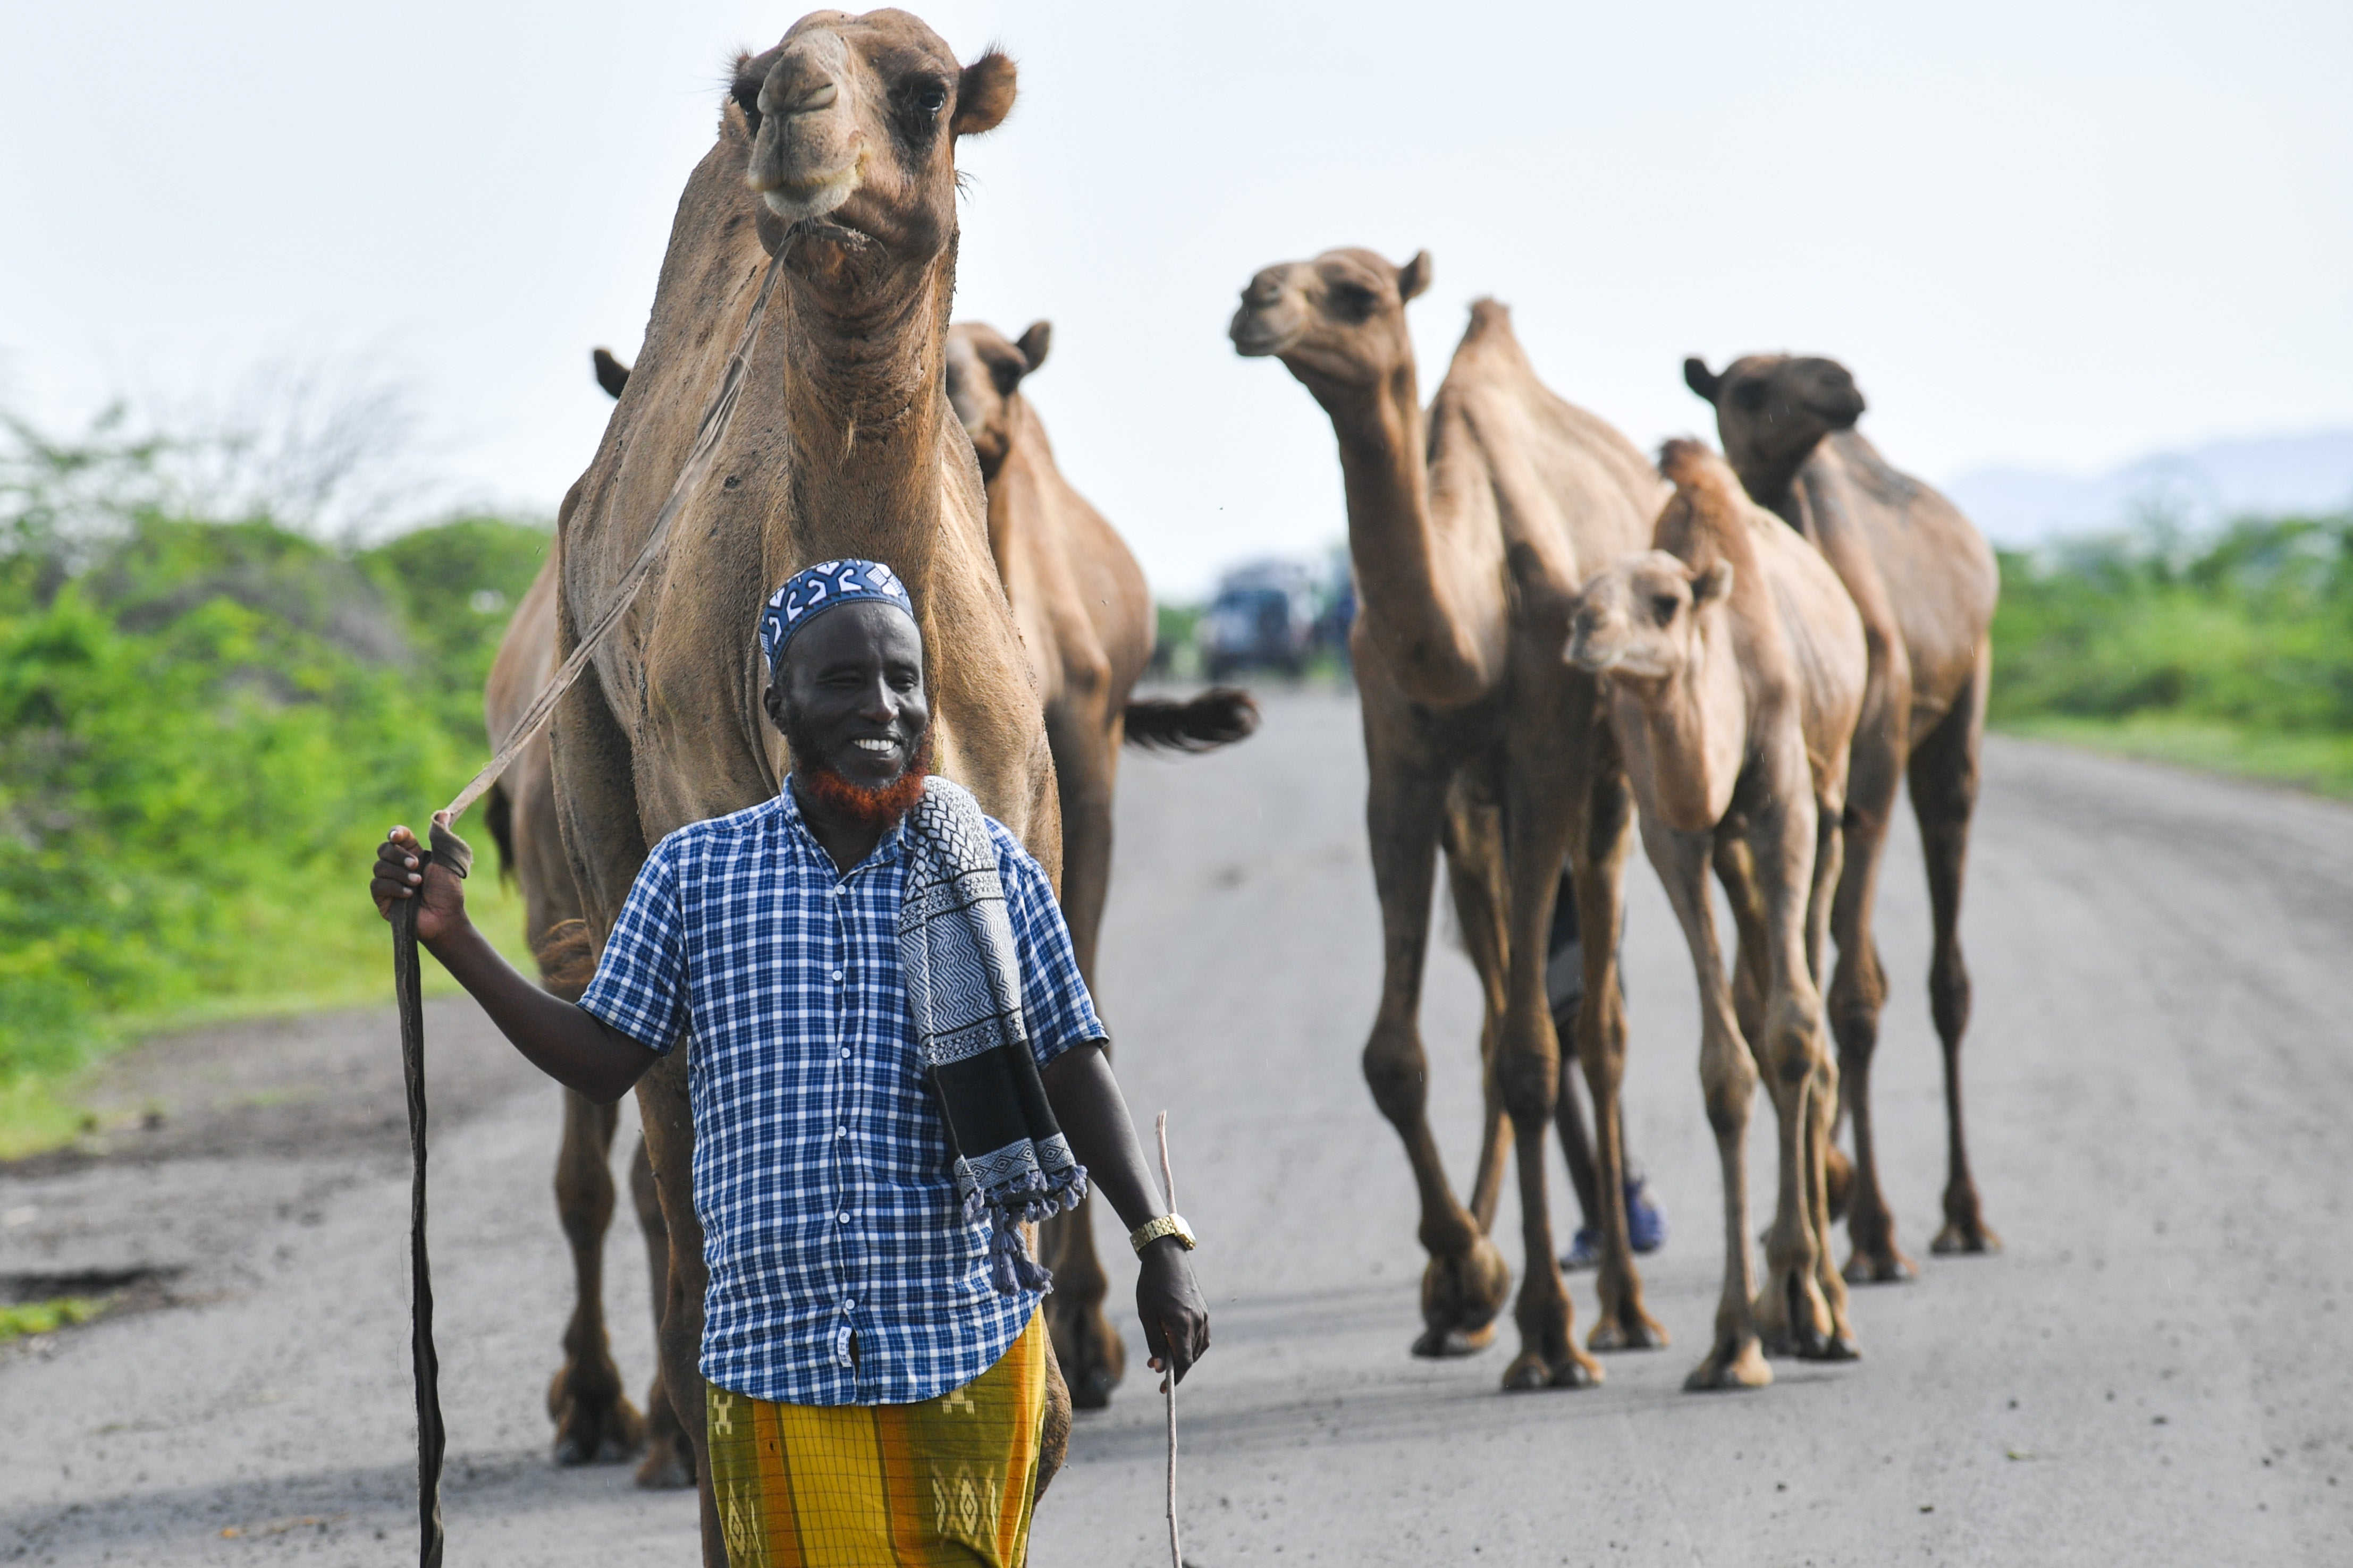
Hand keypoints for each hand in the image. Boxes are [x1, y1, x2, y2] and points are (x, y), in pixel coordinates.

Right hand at [371, 816, 467, 944]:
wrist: (445, 918)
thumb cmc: (448, 891)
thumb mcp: (447, 861)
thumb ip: (442, 837)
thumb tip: (443, 812)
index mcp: (414, 854)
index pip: (398, 837)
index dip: (396, 833)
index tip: (398, 836)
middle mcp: (398, 866)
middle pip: (384, 849)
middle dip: (398, 855)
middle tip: (416, 864)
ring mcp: (388, 882)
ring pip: (379, 867)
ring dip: (400, 873)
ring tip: (417, 883)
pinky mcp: (382, 898)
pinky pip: (378, 885)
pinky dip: (394, 887)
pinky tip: (410, 894)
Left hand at [1136, 1236, 1208, 1386]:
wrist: (1167, 1258)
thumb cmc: (1152, 1285)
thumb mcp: (1147, 1315)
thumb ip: (1154, 1343)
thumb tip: (1158, 1368)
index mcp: (1182, 1323)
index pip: (1183, 1362)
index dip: (1174, 1378)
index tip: (1162, 1388)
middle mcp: (1197, 1322)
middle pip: (1190, 1357)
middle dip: (1175, 1367)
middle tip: (1155, 1367)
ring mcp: (1204, 1316)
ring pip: (1197, 1349)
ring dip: (1183, 1357)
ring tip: (1163, 1354)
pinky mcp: (1204, 1311)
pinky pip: (1202, 1337)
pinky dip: (1191, 1346)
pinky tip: (1177, 1343)